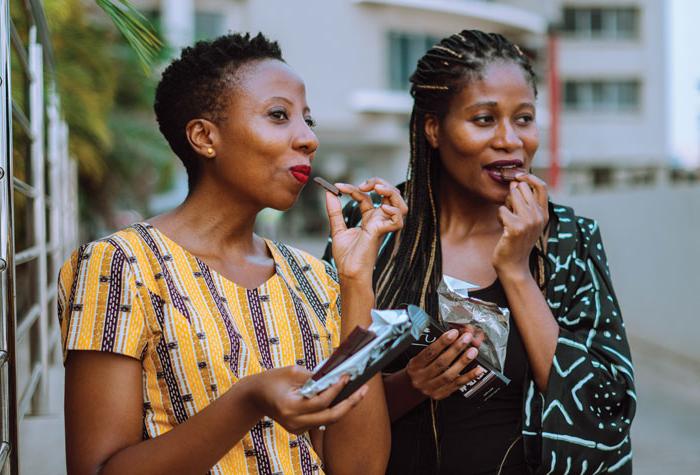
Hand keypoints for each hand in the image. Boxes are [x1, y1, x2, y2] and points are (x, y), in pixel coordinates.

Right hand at [250, 365, 367, 434]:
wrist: (255, 397)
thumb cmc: (273, 379)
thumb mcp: (293, 372)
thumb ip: (314, 376)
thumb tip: (336, 375)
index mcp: (290, 407)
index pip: (321, 401)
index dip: (336, 389)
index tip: (347, 376)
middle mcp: (295, 422)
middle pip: (330, 416)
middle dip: (350, 403)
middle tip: (364, 389)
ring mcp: (297, 429)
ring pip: (329, 420)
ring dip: (345, 406)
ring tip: (360, 392)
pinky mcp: (300, 430)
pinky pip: (321, 420)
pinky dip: (333, 409)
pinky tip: (344, 398)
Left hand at [325, 177, 407, 281]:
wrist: (348, 273)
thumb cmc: (346, 257)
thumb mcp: (337, 229)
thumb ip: (335, 211)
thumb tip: (329, 194)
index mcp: (370, 219)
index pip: (366, 196)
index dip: (352, 188)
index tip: (336, 186)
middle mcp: (378, 220)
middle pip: (389, 195)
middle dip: (379, 183)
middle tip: (363, 184)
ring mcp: (382, 226)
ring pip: (400, 204)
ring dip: (391, 192)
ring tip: (377, 188)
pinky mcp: (381, 233)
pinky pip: (397, 220)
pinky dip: (393, 211)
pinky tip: (382, 208)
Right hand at [405, 328, 483, 399]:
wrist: (412, 389)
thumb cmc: (418, 369)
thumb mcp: (417, 358)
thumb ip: (431, 350)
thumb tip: (451, 336)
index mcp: (414, 366)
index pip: (429, 352)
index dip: (442, 342)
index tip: (453, 333)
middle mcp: (421, 378)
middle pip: (441, 363)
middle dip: (455, 349)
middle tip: (466, 339)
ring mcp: (430, 388)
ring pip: (449, 375)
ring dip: (463, 362)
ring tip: (472, 351)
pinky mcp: (440, 394)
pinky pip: (456, 385)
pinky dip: (468, 377)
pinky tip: (477, 370)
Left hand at [493, 173, 548, 276]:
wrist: (514, 264)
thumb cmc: (517, 241)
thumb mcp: (527, 221)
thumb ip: (527, 204)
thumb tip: (517, 182)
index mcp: (544, 213)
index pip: (542, 186)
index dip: (529, 177)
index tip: (518, 175)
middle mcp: (539, 216)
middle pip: (522, 189)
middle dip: (511, 195)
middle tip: (510, 210)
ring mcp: (529, 221)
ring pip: (511, 196)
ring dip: (505, 206)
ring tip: (507, 220)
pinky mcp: (516, 227)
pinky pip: (502, 210)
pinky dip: (499, 217)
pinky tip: (504, 228)